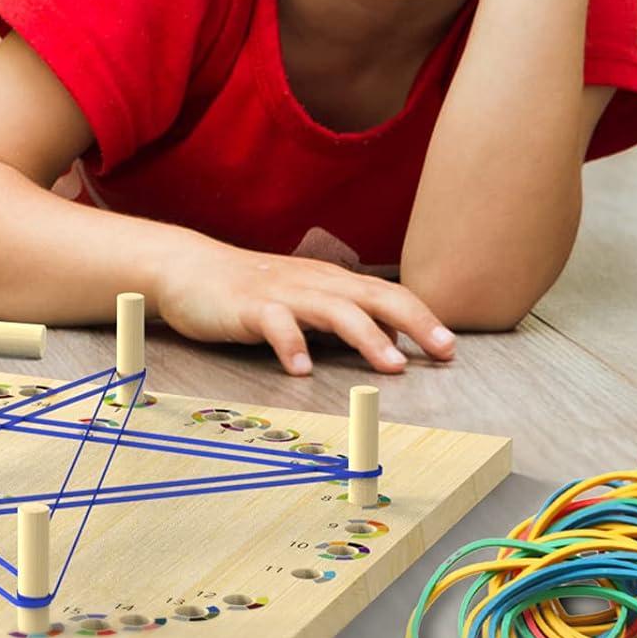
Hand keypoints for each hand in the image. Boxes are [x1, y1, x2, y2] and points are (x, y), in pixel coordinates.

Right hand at [156, 238, 455, 374]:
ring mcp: (280, 293)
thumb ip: (340, 316)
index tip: (450, 346)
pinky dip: (291, 345)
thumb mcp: (301, 299)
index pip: (385, 294)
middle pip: (372, 296)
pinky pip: (274, 324)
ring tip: (392, 364)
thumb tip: (389, 343)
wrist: (186, 267)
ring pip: (332, 309)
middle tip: (443, 351)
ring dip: (366, 336)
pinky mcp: (246, 307)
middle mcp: (312, 283)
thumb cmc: (247, 289)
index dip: (421, 316)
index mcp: (329, 282)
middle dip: (413, 321)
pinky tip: (302, 370)